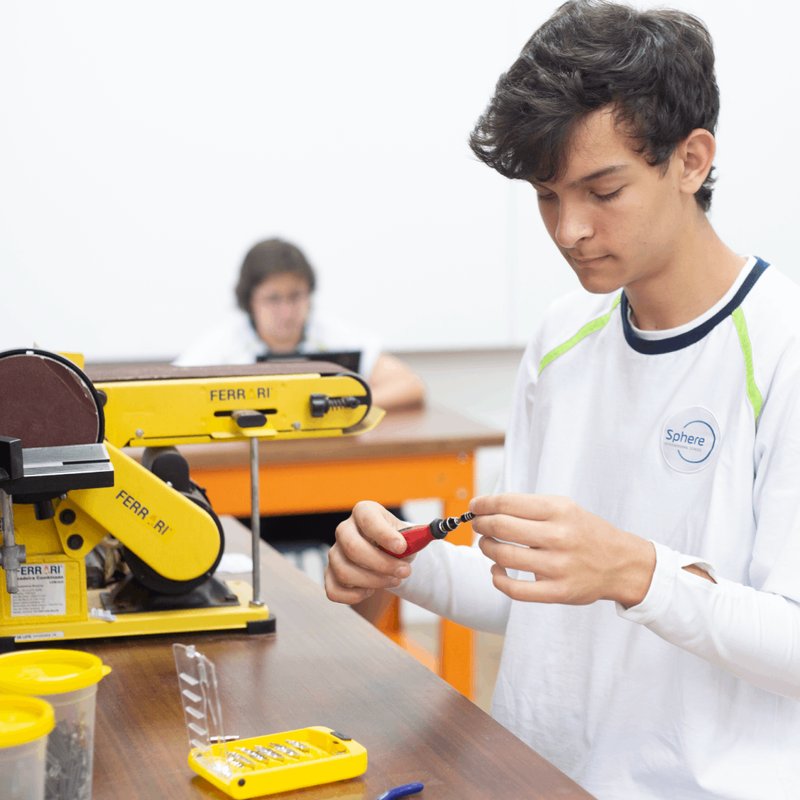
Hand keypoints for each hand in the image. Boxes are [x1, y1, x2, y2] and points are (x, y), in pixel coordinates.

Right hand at [325, 501, 413, 604]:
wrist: (388, 557)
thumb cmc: (398, 543)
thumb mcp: (411, 536)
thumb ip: (420, 535)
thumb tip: (432, 532)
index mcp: (364, 512)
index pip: (367, 518)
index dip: (383, 534)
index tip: (402, 548)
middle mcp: (345, 530)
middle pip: (352, 547)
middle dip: (382, 564)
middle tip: (405, 572)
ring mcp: (335, 553)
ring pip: (344, 571)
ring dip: (373, 581)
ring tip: (394, 580)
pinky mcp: (330, 575)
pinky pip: (334, 590)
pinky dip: (355, 595)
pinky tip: (371, 590)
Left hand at [473, 494, 655, 606]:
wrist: (621, 563)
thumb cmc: (585, 532)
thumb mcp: (565, 508)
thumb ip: (529, 507)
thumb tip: (488, 507)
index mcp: (559, 511)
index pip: (507, 503)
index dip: (483, 504)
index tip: (475, 506)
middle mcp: (558, 536)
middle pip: (501, 527)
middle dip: (481, 524)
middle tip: (478, 524)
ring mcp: (558, 566)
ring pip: (504, 556)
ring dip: (486, 548)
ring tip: (487, 544)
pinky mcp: (557, 592)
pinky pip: (514, 589)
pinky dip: (497, 578)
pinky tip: (497, 570)